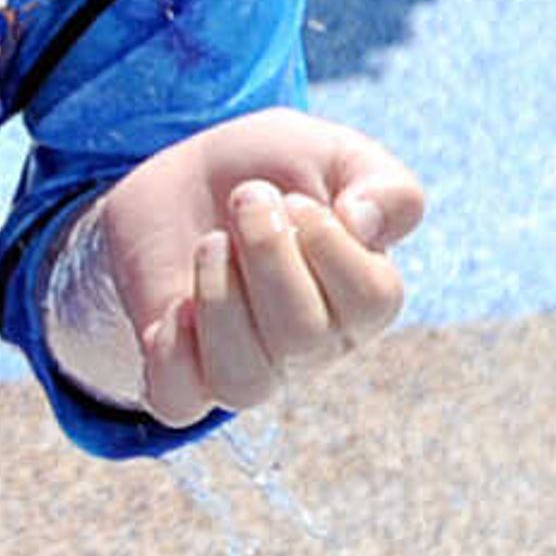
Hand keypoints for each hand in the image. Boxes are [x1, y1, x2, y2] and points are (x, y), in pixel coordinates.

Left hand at [48, 109, 424, 426]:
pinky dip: (171, 359)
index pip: (372, 299)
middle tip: (245, 198)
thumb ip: (383, 185)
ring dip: (217, 297)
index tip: (294, 197)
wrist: (181, 174)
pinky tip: (174, 306)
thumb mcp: (331, 152)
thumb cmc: (269, 168)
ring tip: (210, 242)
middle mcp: (312, 346)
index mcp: (361, 299)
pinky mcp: (181, 368)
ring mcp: (249, 363)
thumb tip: (365, 225)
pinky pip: (178, 403)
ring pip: (243, 381)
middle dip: (264, 250)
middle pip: (303, 335)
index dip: (327, 242)